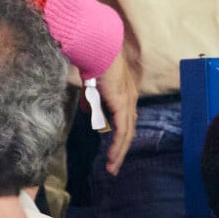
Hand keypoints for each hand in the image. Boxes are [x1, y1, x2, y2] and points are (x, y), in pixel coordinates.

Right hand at [96, 48, 137, 174]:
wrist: (98, 51)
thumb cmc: (95, 63)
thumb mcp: (92, 87)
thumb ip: (91, 101)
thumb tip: (87, 113)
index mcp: (125, 93)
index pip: (126, 119)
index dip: (121, 135)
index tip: (113, 150)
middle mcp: (131, 99)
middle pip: (129, 130)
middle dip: (121, 149)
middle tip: (114, 165)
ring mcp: (128, 102)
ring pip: (127, 134)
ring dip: (119, 152)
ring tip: (112, 167)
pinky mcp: (123, 105)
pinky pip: (122, 131)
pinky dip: (117, 146)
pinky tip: (112, 157)